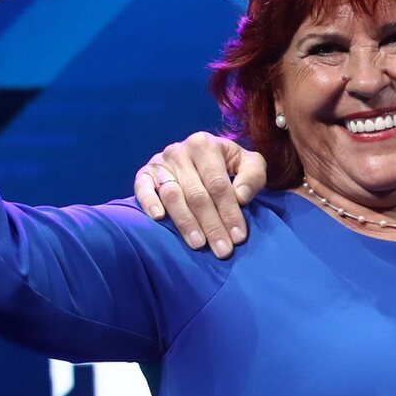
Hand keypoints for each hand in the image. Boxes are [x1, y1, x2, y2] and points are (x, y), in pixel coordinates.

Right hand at [132, 131, 266, 257]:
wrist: (195, 155)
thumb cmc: (225, 164)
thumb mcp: (246, 162)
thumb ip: (253, 175)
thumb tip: (241, 197)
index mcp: (205, 145)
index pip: (218, 184)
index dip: (230, 212)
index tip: (238, 237)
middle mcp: (180, 151)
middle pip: (197, 194)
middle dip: (212, 225)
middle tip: (222, 250)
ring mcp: (160, 162)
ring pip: (172, 195)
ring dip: (186, 223)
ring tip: (198, 244)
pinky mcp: (144, 173)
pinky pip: (142, 188)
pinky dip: (149, 202)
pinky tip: (159, 218)